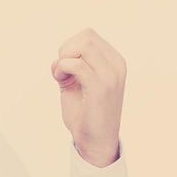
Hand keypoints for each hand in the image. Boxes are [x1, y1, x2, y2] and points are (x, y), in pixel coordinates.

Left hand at [50, 27, 125, 166]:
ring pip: (83, 45)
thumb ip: (71, 65)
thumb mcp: (77, 83)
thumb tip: (60, 56)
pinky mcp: (101, 88)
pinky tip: (61, 81)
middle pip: (85, 36)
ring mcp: (111, 76)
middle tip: (62, 71)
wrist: (95, 140)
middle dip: (65, 51)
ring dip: (63, 59)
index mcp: (114, 62)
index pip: (88, 35)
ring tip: (62, 76)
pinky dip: (62, 69)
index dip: (69, 47)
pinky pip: (77, 65)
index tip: (65, 67)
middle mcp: (116, 65)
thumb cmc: (85, 113)